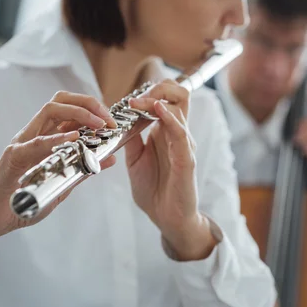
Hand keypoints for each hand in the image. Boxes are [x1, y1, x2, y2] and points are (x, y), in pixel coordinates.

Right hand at [0, 92, 116, 260]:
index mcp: (45, 138)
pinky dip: (56, 138)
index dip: (93, 109)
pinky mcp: (13, 158)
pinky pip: (35, 142)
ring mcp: (22, 143)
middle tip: (109, 121)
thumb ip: (84, 170)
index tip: (113, 123)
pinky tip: (74, 139)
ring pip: (50, 111)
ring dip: (80, 113)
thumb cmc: (22, 201)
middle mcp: (33, 134)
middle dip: (90, 103)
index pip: (69, 108)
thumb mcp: (61, 182)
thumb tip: (110, 158)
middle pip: (61, 101)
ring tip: (99, 125)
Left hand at [124, 80, 215, 260]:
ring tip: (137, 102)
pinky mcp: (187, 160)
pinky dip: (170, 119)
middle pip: (179, 95)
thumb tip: (120, 121)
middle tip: (136, 97)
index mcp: (166, 133)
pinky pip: (181, 133)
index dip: (148, 92)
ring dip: (156, 100)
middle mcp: (178, 135)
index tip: (126, 98)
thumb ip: (132, 140)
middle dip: (158, 88)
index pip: (165, 99)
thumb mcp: (135, 160)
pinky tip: (158, 111)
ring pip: (179, 108)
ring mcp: (184, 145)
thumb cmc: (155, 191)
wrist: (168, 219)